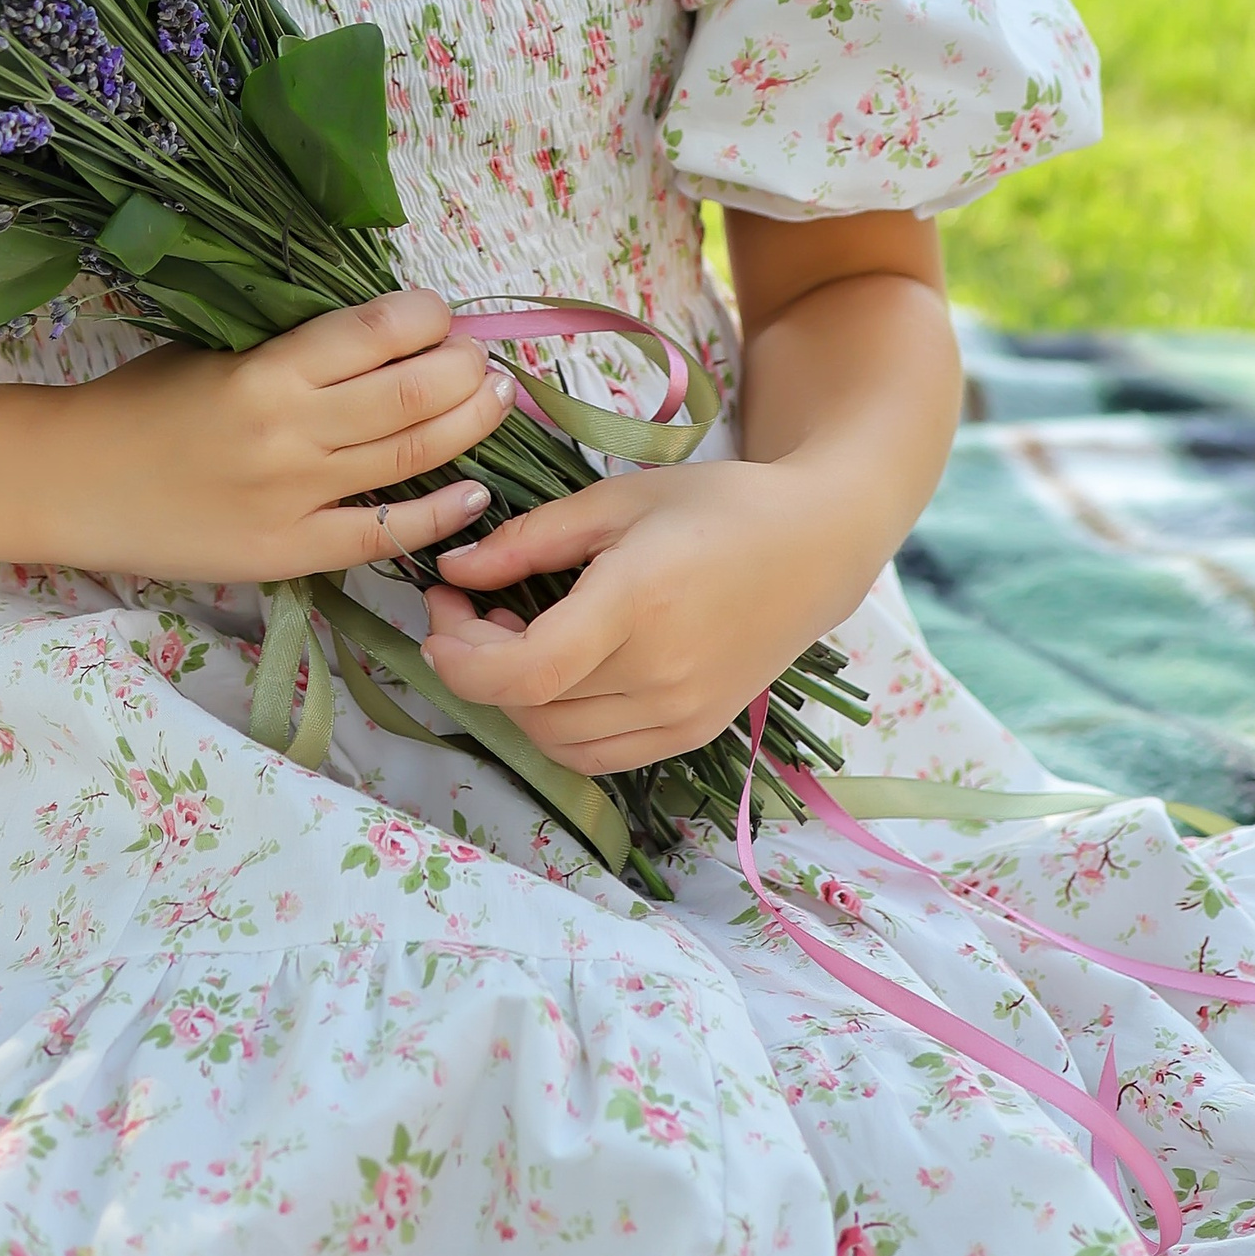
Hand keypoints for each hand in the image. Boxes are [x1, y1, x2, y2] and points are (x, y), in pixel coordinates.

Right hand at [42, 288, 515, 584]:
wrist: (74, 482)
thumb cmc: (139, 402)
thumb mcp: (213, 348)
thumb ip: (290, 345)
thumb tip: (380, 331)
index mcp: (267, 368)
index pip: (376, 331)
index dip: (426, 316)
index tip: (440, 312)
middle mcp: (289, 431)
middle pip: (410, 395)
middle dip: (463, 370)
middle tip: (485, 358)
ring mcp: (293, 496)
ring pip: (408, 457)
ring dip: (467, 426)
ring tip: (496, 400)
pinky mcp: (289, 551)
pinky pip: (381, 533)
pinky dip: (436, 513)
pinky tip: (474, 492)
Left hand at [419, 457, 862, 774]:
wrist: (815, 550)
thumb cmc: (716, 506)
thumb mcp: (618, 501)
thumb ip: (531, 539)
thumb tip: (455, 568)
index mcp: (639, 602)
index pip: (527, 672)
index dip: (462, 656)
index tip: (439, 607)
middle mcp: (660, 674)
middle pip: (531, 706)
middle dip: (474, 662)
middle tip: (465, 605)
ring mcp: (680, 715)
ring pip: (556, 740)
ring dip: (512, 697)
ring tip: (512, 634)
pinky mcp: (691, 734)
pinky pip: (598, 754)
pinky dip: (555, 724)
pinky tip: (555, 670)